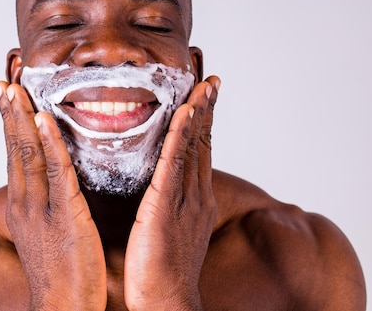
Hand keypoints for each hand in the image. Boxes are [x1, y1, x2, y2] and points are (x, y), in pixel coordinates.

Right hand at [0, 81, 106, 310]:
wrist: (64, 310)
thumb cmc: (63, 275)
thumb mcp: (49, 234)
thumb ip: (49, 206)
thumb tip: (55, 184)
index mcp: (23, 207)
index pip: (14, 158)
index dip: (10, 126)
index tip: (7, 99)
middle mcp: (24, 204)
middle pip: (14, 150)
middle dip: (9, 114)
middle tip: (4, 83)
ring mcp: (41, 209)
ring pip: (27, 155)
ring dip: (21, 119)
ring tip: (15, 90)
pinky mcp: (64, 216)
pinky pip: (55, 173)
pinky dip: (48, 144)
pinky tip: (43, 121)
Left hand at [124, 76, 220, 310]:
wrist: (165, 302)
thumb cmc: (161, 271)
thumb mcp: (169, 230)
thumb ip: (168, 206)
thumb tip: (160, 192)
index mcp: (194, 201)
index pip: (199, 154)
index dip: (203, 125)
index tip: (203, 99)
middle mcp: (195, 195)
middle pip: (202, 144)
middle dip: (207, 111)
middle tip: (210, 82)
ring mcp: (184, 199)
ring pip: (193, 148)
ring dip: (198, 114)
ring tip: (203, 86)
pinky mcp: (166, 206)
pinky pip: (174, 164)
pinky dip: (181, 136)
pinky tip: (184, 114)